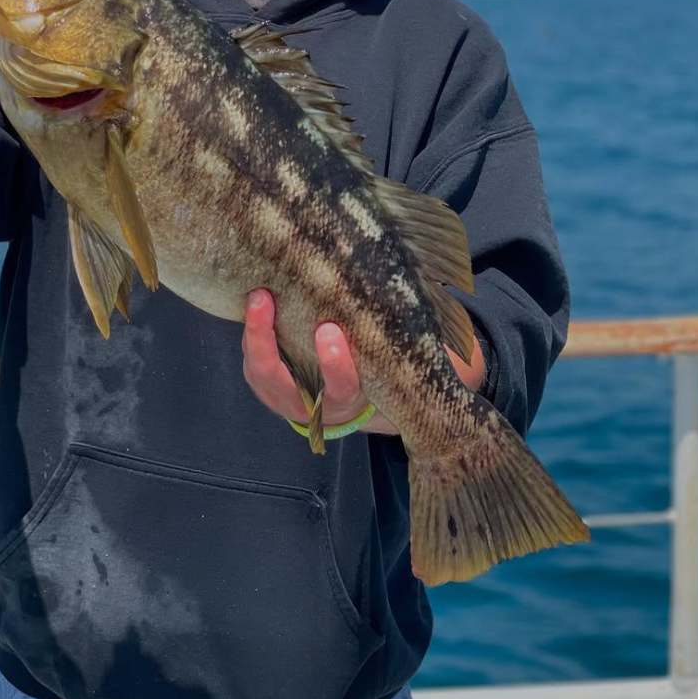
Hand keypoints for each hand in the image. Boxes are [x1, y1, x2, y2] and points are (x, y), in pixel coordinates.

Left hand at [242, 288, 485, 437]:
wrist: (341, 394)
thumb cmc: (375, 364)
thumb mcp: (395, 360)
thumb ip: (414, 339)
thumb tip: (449, 296)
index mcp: (347, 400)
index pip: (339, 390)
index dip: (334, 366)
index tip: (330, 332)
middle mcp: (309, 404)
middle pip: (281, 384)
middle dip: (266, 344)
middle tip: (268, 301)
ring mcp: (279, 392)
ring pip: (258, 370)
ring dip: (254, 333)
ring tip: (257, 294)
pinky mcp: (260, 376)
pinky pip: (248, 355)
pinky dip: (248, 329)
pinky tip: (251, 295)